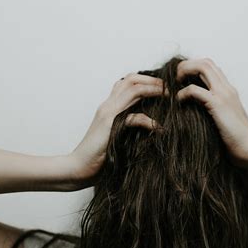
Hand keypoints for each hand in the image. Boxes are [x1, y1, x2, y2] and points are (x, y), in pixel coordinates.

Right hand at [67, 73, 166, 187]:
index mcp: (109, 106)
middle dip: (152, 80)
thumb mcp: (116, 136)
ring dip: (153, 90)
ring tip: (168, 96)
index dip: (146, 80)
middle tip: (169, 88)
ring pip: (133, 90)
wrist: (78, 168)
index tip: (163, 88)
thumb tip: (151, 126)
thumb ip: (128, 127)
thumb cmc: (98, 157)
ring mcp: (108, 114)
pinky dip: (150, 121)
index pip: (127, 82)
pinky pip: (134, 117)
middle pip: (131, 79)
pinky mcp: (111, 127)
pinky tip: (159, 128)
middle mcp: (108, 105)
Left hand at [176, 58, 247, 167]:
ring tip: (175, 84)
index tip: (182, 80)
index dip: (194, 68)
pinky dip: (183, 92)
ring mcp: (223, 94)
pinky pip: (195, 90)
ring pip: (202, 67)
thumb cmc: (238, 141)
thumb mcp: (224, 121)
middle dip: (187, 65)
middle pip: (206, 62)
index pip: (211, 68)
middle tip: (175, 79)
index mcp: (229, 91)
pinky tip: (179, 101)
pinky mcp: (218, 105)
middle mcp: (227, 88)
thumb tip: (198, 113)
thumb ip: (214, 112)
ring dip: (185, 71)